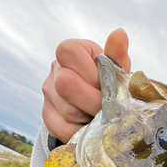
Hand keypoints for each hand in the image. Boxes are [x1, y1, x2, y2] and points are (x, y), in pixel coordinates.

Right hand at [42, 28, 130, 142]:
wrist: (99, 102)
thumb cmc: (109, 81)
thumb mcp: (116, 69)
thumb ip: (117, 56)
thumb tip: (119, 34)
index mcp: (70, 51)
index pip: (68, 53)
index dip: (90, 73)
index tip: (105, 84)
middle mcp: (55, 70)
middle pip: (66, 85)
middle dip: (94, 101)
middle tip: (110, 109)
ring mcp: (48, 93)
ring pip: (68, 111)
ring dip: (91, 119)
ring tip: (102, 118)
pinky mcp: (47, 115)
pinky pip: (64, 129)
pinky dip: (83, 132)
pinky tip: (92, 127)